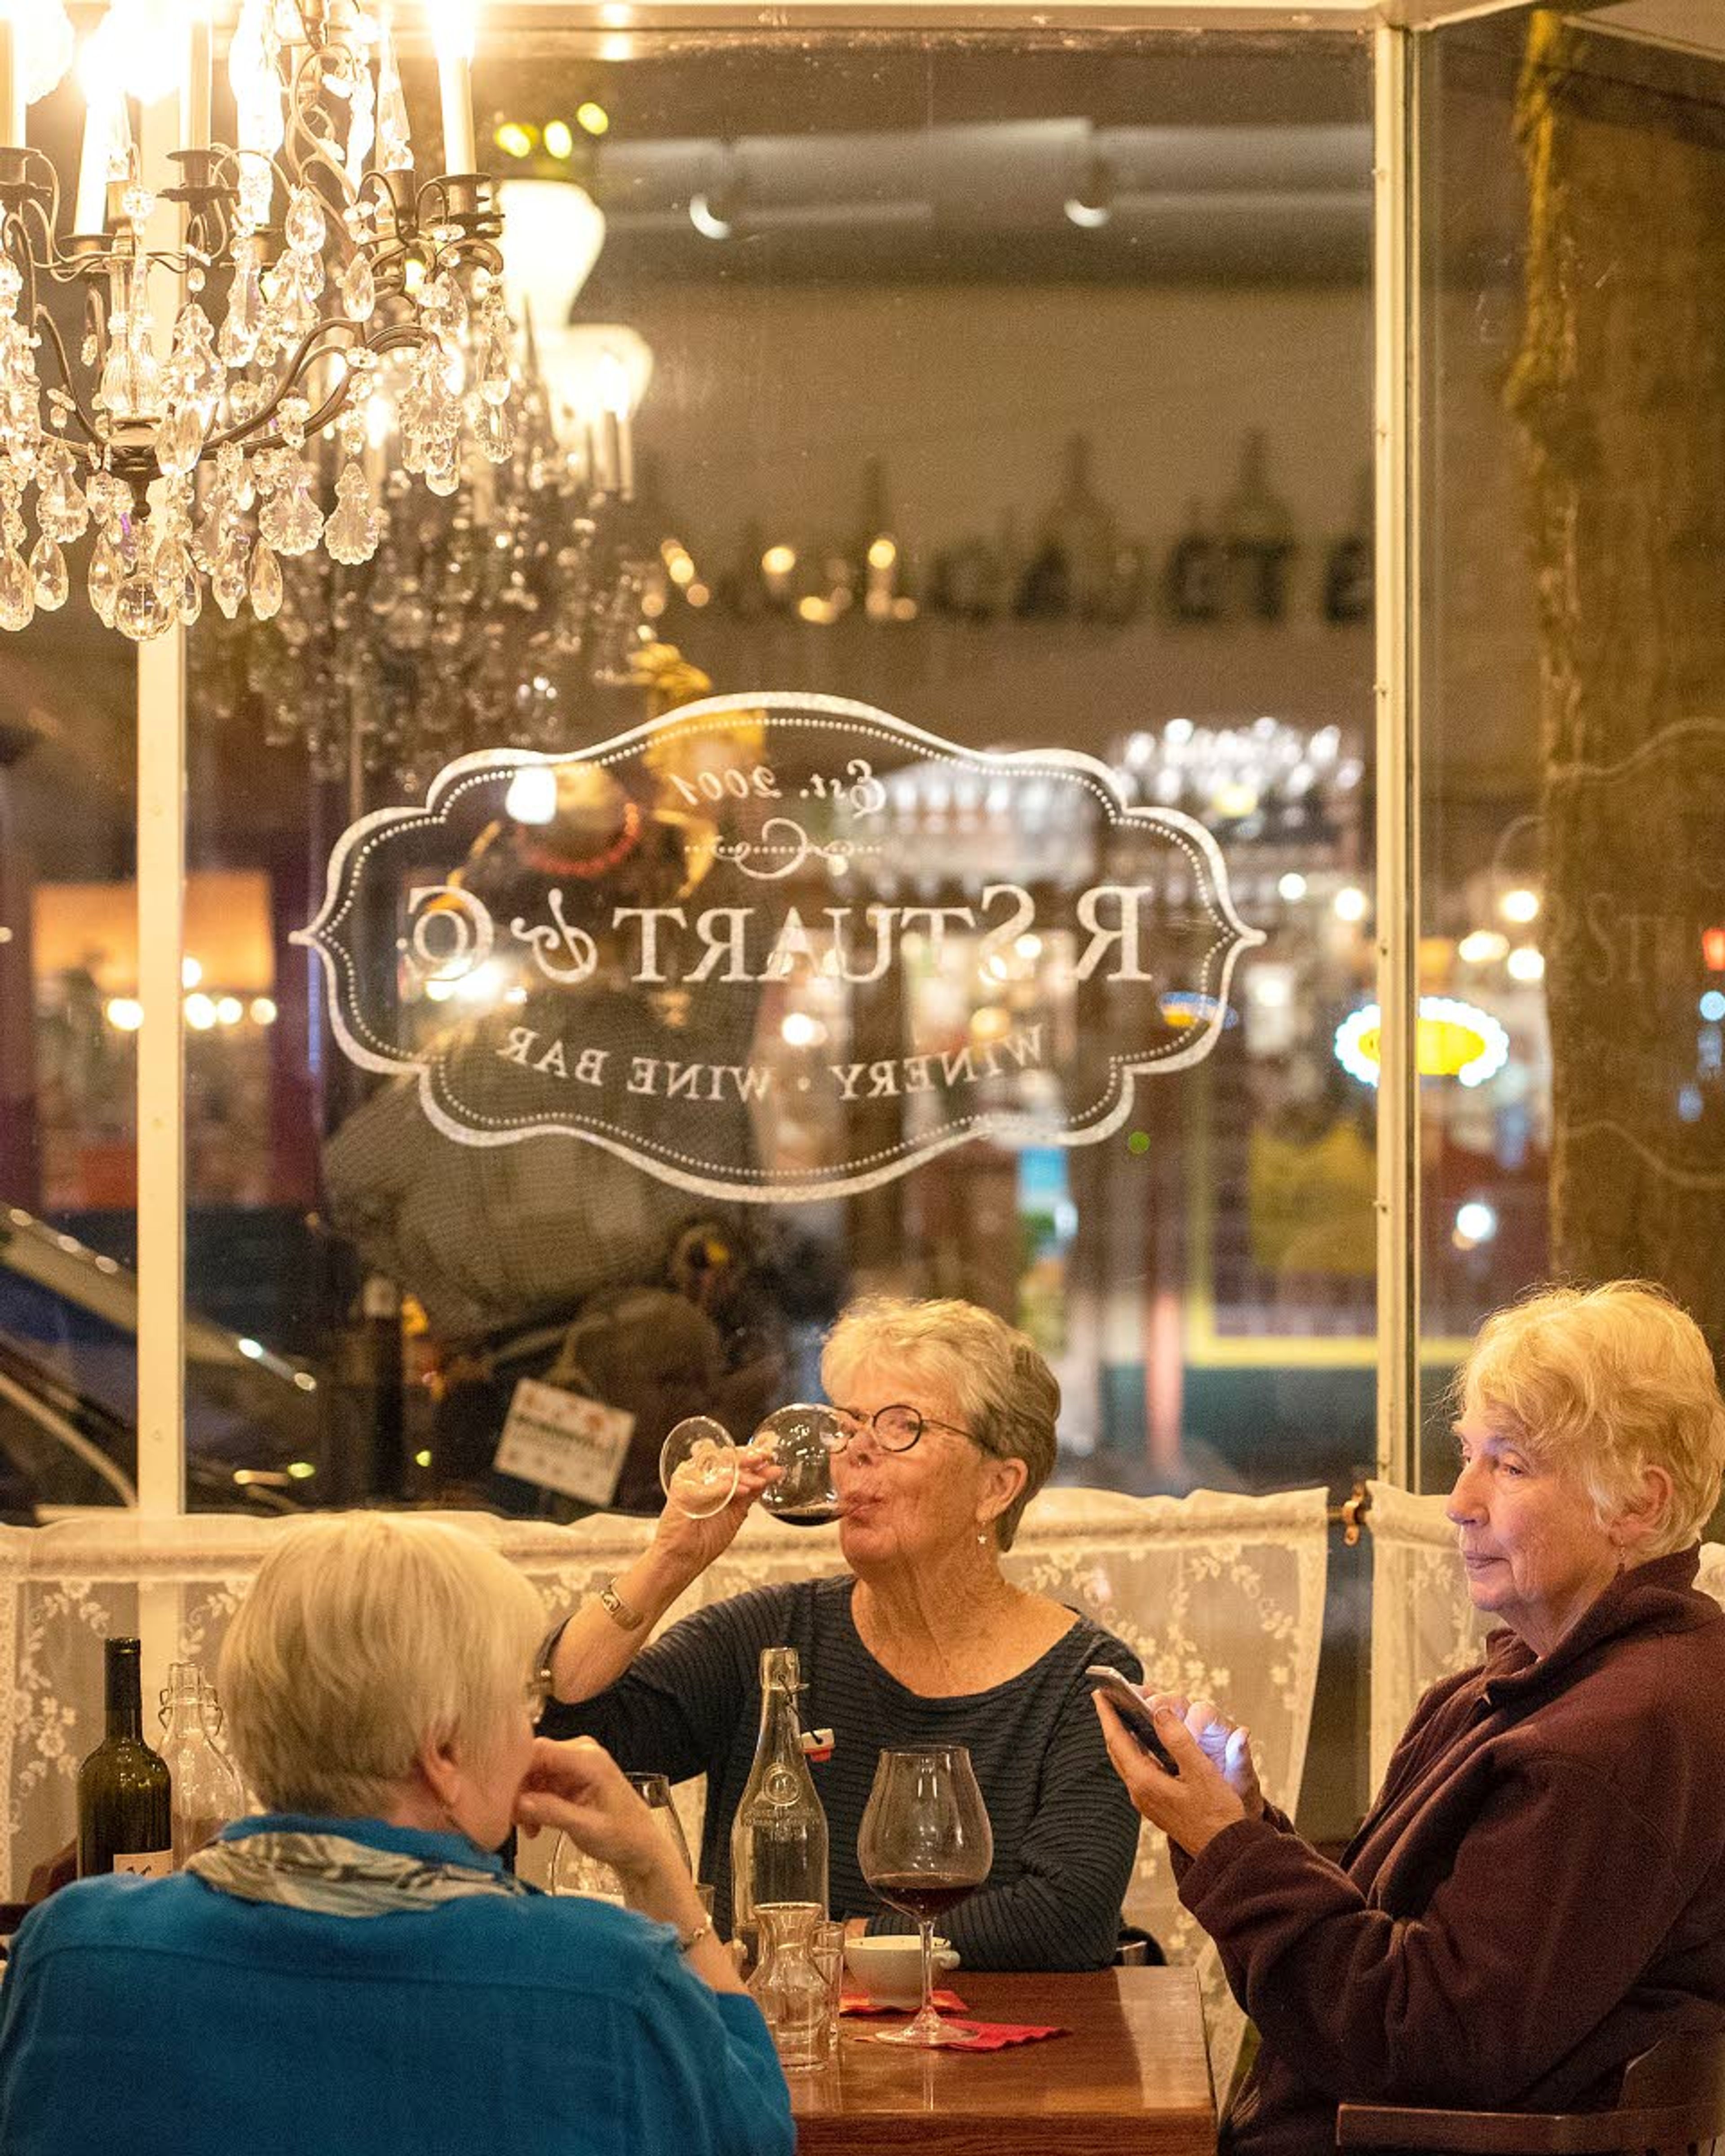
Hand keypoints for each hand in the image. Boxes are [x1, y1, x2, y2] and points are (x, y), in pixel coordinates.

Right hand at [515, 1737, 678, 1896]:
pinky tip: (535, 1826)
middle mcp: (580, 1753)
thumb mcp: (587, 1828)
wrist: (639, 1845)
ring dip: (524, 1801)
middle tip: (513, 1820)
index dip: (514, 1770)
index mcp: (588, 1758)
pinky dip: (532, 1805)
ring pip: (531, 1774)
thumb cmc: (623, 1836)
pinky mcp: (568, 1776)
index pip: (538, 1749)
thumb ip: (553, 1812)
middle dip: (518, 1791)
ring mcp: (574, 1764)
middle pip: (531, 1760)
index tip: (500, 1796)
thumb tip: (519, 1803)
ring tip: (529, 1829)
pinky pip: (539, 1784)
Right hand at [650, 1445, 779, 1576]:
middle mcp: (700, 1475)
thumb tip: (775, 1471)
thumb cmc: (707, 1538)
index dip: (751, 1453)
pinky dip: (722, 1487)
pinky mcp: (680, 1491)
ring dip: (740, 1475)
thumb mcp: (738, 1510)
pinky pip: (704, 1485)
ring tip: (756, 1484)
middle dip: (747, 1457)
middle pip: (724, 1457)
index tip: (768, 1455)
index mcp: (713, 1477)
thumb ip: (754, 1490)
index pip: (732, 1458)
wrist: (685, 1559)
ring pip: (716, 1468)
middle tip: (763, 1459)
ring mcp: (689, 1480)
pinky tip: (738, 1490)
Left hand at [1094, 1692, 1256, 1858]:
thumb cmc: (1217, 1814)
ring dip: (1123, 1736)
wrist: (1225, 1852)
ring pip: (1127, 1760)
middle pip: (1117, 1749)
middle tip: (1108, 1698)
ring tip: (1124, 1714)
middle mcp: (1139, 1792)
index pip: (1117, 1740)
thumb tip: (1160, 1711)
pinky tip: (1146, 1742)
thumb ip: (1179, 1739)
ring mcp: (1146, 1800)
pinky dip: (1136, 1750)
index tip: (1100, 1692)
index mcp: (1144, 1782)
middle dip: (1111, 1722)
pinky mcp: (1156, 1804)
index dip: (1108, 1714)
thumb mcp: (1201, 1771)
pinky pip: (1138, 1769)